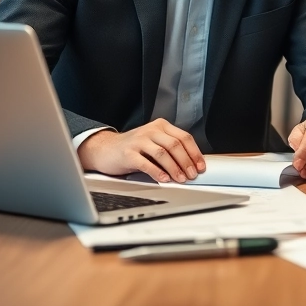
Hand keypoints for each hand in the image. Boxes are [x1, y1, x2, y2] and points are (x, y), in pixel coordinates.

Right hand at [76, 118, 205, 182]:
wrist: (105, 149)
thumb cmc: (132, 148)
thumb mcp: (153, 142)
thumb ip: (169, 148)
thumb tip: (191, 164)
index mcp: (161, 126)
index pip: (184, 137)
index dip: (195, 153)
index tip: (201, 166)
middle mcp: (151, 130)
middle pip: (175, 145)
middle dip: (187, 162)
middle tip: (192, 175)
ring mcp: (139, 141)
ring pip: (163, 153)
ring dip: (175, 168)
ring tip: (181, 179)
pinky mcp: (128, 153)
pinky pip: (146, 163)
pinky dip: (157, 172)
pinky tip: (164, 179)